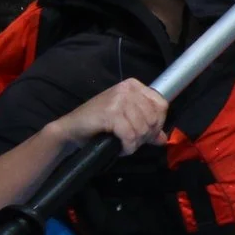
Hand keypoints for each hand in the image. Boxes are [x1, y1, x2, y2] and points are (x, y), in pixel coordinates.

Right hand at [52, 80, 168, 153]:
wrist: (71, 128)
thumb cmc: (98, 124)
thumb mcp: (126, 121)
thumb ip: (146, 127)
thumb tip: (163, 139)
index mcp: (134, 86)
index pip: (161, 105)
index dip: (158, 123)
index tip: (147, 134)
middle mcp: (127, 89)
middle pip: (153, 118)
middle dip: (145, 135)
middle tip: (132, 142)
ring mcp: (118, 99)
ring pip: (142, 128)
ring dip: (135, 142)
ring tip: (125, 145)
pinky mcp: (110, 112)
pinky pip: (129, 135)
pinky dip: (127, 146)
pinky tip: (120, 148)